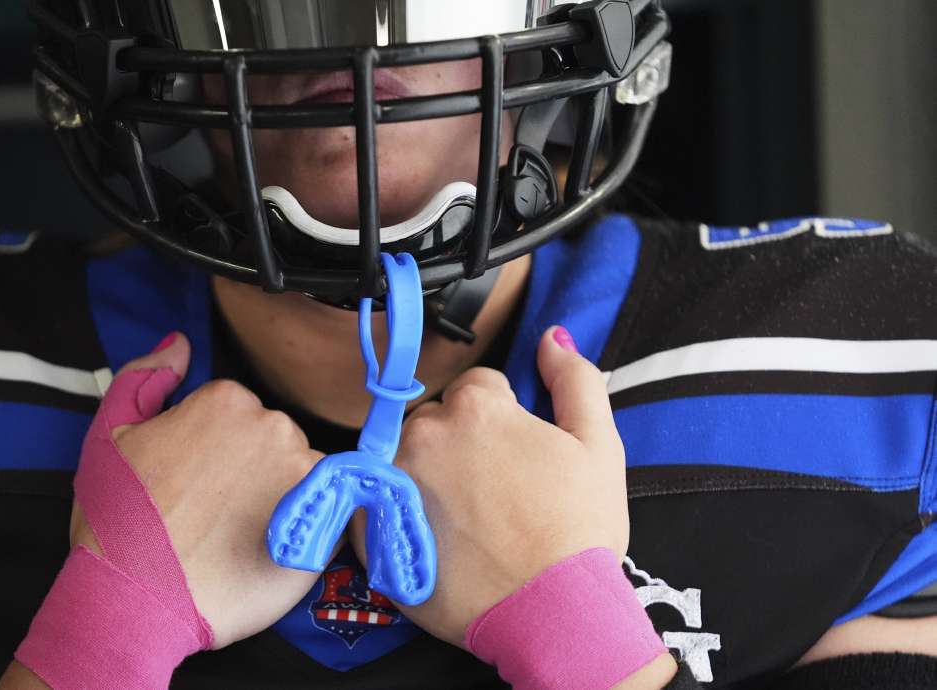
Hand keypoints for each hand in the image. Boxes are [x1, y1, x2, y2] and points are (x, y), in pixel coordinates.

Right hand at [69, 333, 325, 647]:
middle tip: (213, 514)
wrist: (136, 603)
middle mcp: (274, 427)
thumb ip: (145, 378)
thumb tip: (179, 344)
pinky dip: (303, 532)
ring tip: (237, 538)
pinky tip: (264, 555)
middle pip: (274, 442)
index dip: (215, 452)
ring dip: (280, 500)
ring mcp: (305, 476)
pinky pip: (325, 517)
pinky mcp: (326, 525)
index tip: (196, 484)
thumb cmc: (118, 523)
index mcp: (227, 401)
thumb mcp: (108, 436)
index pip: (238, 416)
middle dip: (251, 471)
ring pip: (301, 477)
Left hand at [349, 326, 628, 646]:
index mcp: (475, 408)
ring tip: (466, 517)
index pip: (478, 389)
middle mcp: (423, 435)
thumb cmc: (578, 531)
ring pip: (405, 458)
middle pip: (436, 419)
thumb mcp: (599, 446)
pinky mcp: (371, 528)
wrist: (551, 614)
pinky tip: (436, 536)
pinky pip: (378, 501)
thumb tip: (553, 336)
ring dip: (427, 474)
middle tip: (494, 489)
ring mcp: (392, 482)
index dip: (503, 418)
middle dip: (460, 442)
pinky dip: (398, 511)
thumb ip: (575, 381)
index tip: (516, 455)